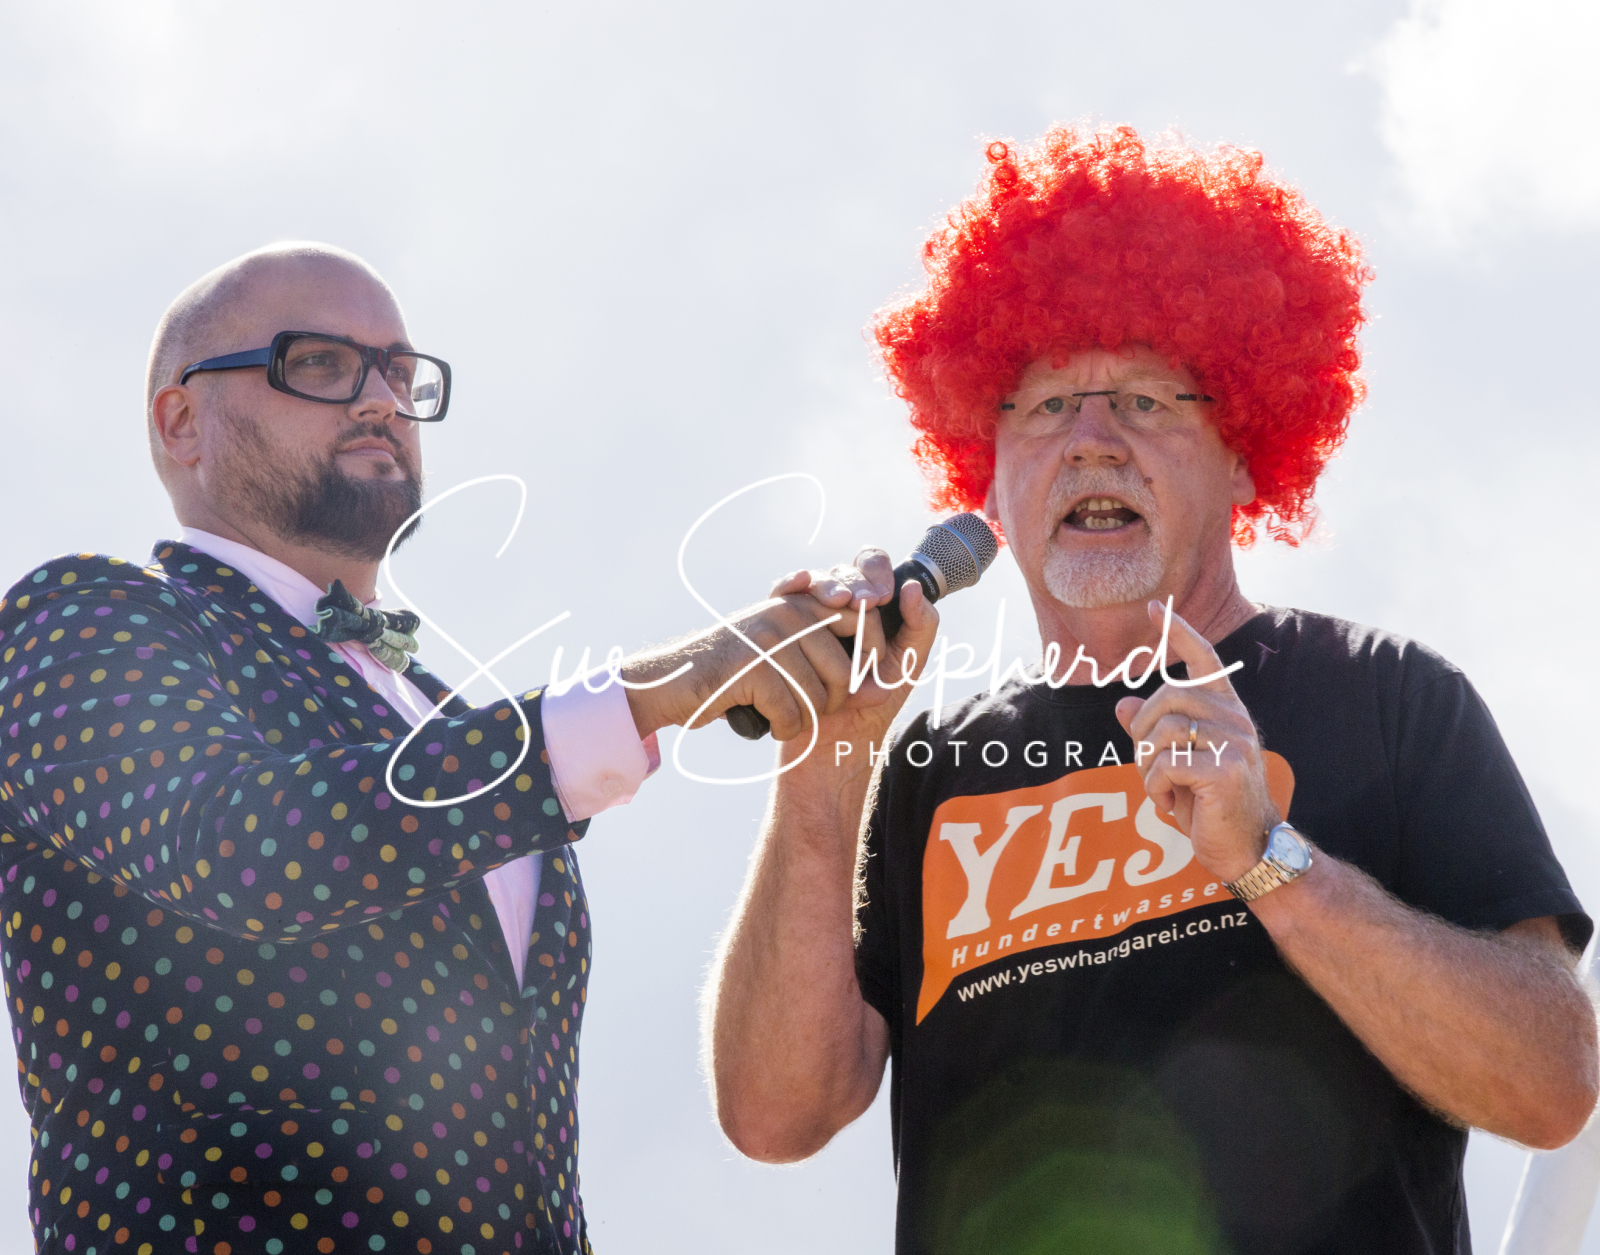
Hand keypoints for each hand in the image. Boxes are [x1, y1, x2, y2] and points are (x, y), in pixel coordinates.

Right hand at [619, 548, 935, 741]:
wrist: (673, 682)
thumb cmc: (735, 671)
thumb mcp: (780, 641)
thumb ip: (825, 635)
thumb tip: (880, 655)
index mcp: (799, 600)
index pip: (862, 607)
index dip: (876, 642)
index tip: (871, 677)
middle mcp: (788, 610)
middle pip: (852, 659)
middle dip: (844, 693)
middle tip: (819, 706)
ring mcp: (769, 635)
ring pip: (826, 692)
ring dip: (810, 717)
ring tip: (785, 713)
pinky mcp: (752, 666)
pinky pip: (795, 711)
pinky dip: (787, 728)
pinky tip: (769, 722)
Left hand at [1114, 600, 1277, 882]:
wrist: (1248, 848)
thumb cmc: (1210, 805)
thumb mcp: (1176, 763)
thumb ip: (1153, 732)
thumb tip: (1122, 704)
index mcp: (1225, 711)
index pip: (1204, 659)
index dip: (1178, 631)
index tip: (1154, 607)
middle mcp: (1234, 719)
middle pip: (1166, 697)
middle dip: (1142, 732)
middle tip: (1148, 766)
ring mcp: (1234, 742)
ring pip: (1162, 732)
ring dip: (1148, 767)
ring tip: (1163, 790)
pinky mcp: (1225, 769)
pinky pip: (1166, 765)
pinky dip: (1156, 789)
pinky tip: (1171, 805)